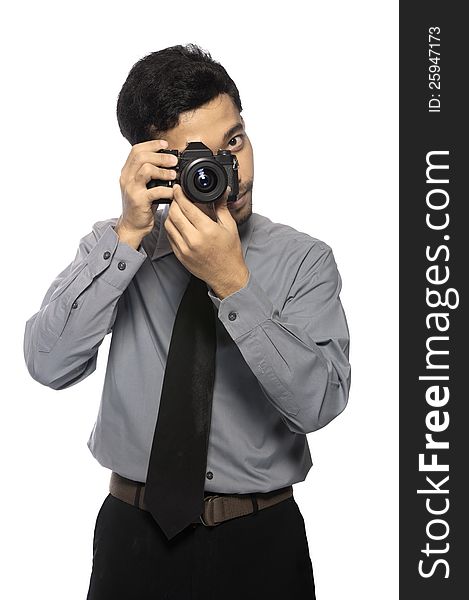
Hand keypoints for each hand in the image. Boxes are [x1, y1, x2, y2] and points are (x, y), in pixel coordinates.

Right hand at [116, 139, 177, 242]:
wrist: (132, 225)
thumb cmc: (141, 206)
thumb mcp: (143, 186)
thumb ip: (151, 173)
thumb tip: (169, 161)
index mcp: (127, 172)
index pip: (136, 150)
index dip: (151, 144)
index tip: (165, 145)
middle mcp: (126, 178)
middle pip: (141, 157)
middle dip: (160, 156)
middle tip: (174, 160)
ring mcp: (131, 189)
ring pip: (146, 170)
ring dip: (163, 170)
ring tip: (174, 174)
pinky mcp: (139, 201)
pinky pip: (155, 191)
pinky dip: (167, 189)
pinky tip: (173, 191)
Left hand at [164, 184, 249, 298]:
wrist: (226, 275)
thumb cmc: (229, 253)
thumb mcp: (230, 227)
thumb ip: (222, 207)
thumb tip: (223, 191)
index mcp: (207, 230)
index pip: (187, 207)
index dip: (180, 195)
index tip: (178, 188)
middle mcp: (193, 239)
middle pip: (174, 214)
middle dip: (174, 203)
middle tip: (177, 198)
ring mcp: (185, 249)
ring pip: (169, 225)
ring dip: (171, 215)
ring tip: (178, 211)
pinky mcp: (180, 256)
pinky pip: (170, 237)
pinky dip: (171, 228)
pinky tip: (178, 224)